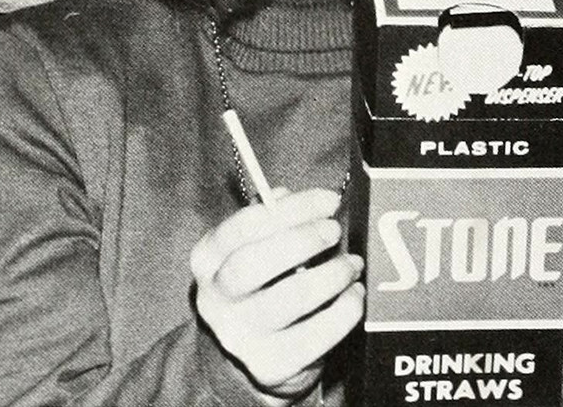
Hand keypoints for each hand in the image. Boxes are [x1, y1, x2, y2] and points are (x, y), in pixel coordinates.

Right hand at [191, 188, 364, 401]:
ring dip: (330, 275)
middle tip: (334, 230)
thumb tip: (286, 196)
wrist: (251, 350)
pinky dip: (342, 312)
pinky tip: (354, 295)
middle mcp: (215, 298)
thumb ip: (268, 217)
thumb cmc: (260, 281)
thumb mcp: (254, 245)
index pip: (244, 225)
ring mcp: (239, 336)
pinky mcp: (269, 366)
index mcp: (207, 258)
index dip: (291, 209)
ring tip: (352, 264)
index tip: (328, 200)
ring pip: (288, 300)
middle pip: (252, 264)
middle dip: (303, 240)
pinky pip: (313, 338)